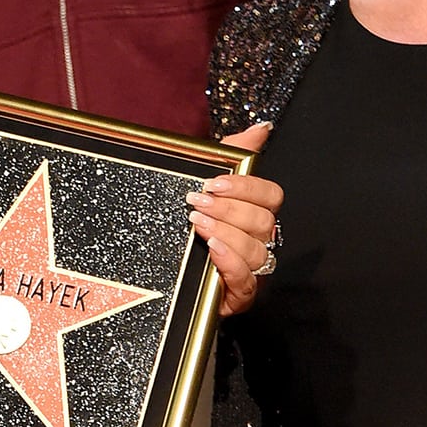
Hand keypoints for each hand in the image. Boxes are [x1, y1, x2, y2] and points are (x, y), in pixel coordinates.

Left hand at [187, 123, 282, 315]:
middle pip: (264, 222)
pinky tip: (212, 249)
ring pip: (257, 250)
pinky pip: (247, 282)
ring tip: (198, 224)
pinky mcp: (238, 298)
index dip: (247, 187)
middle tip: (197, 203)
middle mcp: (258, 242)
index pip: (270, 196)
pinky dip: (230, 261)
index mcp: (254, 215)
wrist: (156, 279)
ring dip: (227, 233)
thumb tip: (261, 128)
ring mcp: (250, 271)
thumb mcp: (204, 186)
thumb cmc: (185, 228)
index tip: (215, 183)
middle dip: (230, 209)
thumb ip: (232, 155)